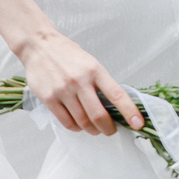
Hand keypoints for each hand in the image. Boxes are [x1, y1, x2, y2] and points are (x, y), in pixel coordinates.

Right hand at [16, 28, 140, 136]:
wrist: (40, 46)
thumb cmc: (68, 55)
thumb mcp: (91, 63)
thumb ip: (101, 82)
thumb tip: (114, 105)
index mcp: (96, 71)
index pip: (117, 95)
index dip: (129, 111)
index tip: (138, 123)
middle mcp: (80, 81)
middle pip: (98, 115)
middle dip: (108, 128)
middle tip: (111, 131)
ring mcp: (64, 91)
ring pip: (82, 121)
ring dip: (91, 130)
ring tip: (94, 129)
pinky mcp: (49, 99)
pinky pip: (66, 122)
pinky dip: (76, 128)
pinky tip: (79, 125)